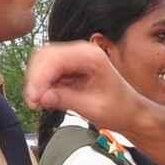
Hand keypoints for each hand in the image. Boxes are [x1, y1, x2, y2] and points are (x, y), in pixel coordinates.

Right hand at [23, 41, 147, 131]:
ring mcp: (74, 58)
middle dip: (35, 79)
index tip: (34, 98)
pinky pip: (47, 71)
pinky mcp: (69, 68)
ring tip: (37, 103)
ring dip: (36, 82)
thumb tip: (41, 96)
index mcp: (91, 56)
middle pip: (44, 56)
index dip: (40, 78)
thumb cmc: (119, 108)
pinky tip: (43, 99)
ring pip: (42, 63)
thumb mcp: (93, 108)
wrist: (130, 112)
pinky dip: (42, 84)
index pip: (55, 58)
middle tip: (33, 102)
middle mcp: (81, 52)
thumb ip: (66, 100)